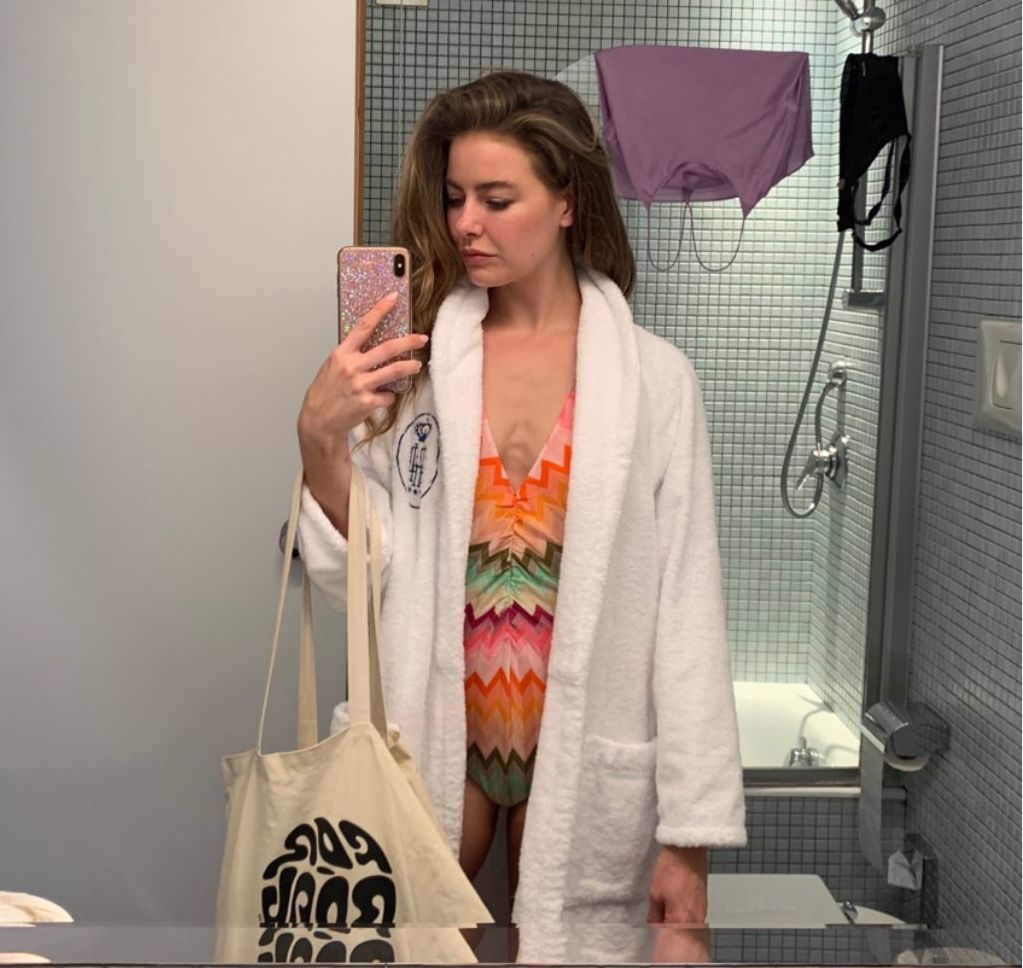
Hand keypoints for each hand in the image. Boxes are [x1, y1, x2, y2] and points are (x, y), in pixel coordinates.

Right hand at [297, 293, 426, 533]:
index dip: (379, 310)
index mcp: (341, 354)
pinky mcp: (367, 402)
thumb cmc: (325, 392)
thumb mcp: (332, 367)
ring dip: (410, 367)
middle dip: (408, 342)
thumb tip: (372, 343)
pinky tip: (382, 397)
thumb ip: (351, 355)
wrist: (318, 421)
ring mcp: (360, 385)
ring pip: (394, 371)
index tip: (393, 298)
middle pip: (387, 348)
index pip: (363, 326)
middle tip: (422, 339)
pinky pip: (388, 395)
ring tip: (417, 366)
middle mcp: (351, 367)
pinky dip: (389, 395)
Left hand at [648, 845, 709, 962]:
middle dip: (677, 955)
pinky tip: (683, 937)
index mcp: (681, 919)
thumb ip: (655, 915)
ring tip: (674, 952)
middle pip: (688, 948)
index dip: (666, 957)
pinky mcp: (703, 906)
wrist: (688, 850)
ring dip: (684, 947)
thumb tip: (655, 928)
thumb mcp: (655, 893)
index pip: (674, 948)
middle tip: (666, 957)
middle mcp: (696, 920)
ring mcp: (701, 914)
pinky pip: (697, 928)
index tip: (658, 960)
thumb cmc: (672, 867)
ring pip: (694, 939)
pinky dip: (690, 936)